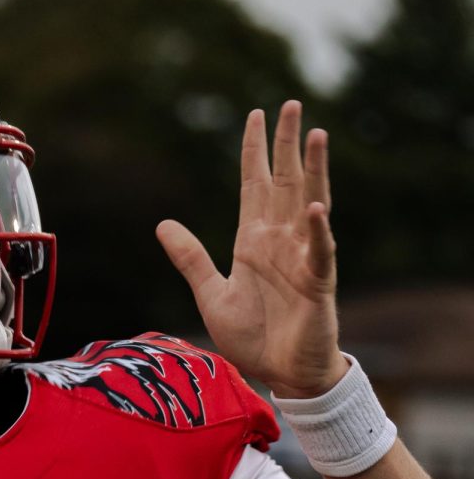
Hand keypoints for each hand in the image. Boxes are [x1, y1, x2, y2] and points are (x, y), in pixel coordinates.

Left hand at [156, 100, 348, 398]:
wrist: (281, 374)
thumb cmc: (253, 336)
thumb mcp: (211, 293)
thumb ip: (190, 258)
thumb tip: (162, 224)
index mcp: (253, 241)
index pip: (254, 185)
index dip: (254, 151)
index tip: (255, 115)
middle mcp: (280, 241)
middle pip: (284, 181)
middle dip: (287, 144)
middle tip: (292, 104)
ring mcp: (301, 258)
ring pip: (309, 202)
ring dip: (313, 170)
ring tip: (316, 134)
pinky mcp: (317, 282)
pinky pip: (318, 250)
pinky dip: (316, 229)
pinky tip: (312, 205)